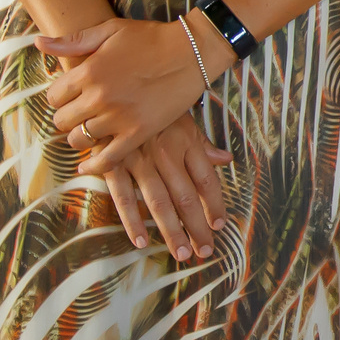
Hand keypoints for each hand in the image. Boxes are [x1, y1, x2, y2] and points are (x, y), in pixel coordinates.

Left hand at [43, 15, 226, 173]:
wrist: (193, 51)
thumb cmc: (152, 38)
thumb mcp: (111, 30)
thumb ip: (74, 41)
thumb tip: (39, 43)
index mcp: (88, 71)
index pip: (54, 96)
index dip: (61, 97)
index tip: (72, 97)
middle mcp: (99, 96)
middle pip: (62, 120)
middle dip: (69, 117)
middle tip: (82, 113)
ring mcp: (118, 117)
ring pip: (79, 139)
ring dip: (81, 136)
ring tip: (91, 129)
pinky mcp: (138, 132)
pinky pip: (107, 158)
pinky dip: (94, 165)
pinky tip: (87, 165)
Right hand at [99, 113, 231, 261]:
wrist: (113, 85)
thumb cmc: (151, 105)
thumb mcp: (182, 119)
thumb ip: (202, 144)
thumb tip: (226, 161)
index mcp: (185, 142)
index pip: (206, 179)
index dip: (215, 203)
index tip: (220, 226)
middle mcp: (166, 153)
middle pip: (186, 196)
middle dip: (196, 226)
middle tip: (205, 251)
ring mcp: (139, 160)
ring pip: (159, 202)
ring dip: (171, 231)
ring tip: (182, 253)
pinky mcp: (113, 164)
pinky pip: (124, 196)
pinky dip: (132, 220)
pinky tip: (140, 240)